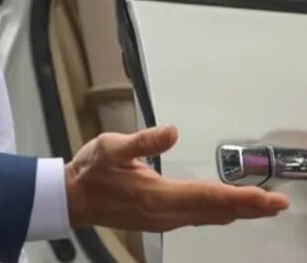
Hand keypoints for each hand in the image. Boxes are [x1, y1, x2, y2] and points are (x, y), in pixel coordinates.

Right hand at [66, 125, 289, 230]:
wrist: (72, 198)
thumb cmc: (90, 171)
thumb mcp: (110, 147)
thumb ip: (142, 142)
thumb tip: (172, 131)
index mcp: (156, 196)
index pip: (207, 196)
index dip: (240, 197)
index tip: (267, 198)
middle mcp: (165, 214)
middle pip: (216, 212)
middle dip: (249, 208)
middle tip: (279, 203)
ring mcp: (164, 221)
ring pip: (210, 218)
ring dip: (238, 212)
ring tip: (264, 207)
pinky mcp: (160, 221)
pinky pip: (200, 219)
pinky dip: (221, 214)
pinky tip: (230, 212)